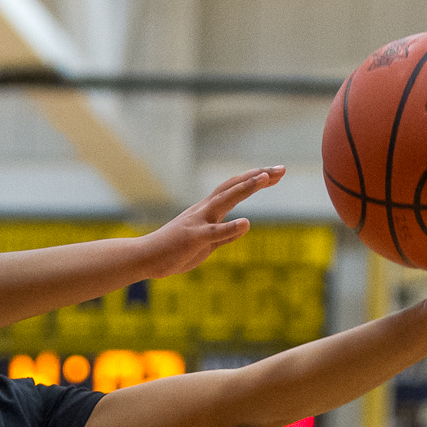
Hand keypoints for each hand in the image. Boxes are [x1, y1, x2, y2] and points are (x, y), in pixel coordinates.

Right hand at [136, 166, 282, 277]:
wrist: (145, 258)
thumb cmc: (173, 252)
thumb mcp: (205, 244)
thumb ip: (224, 236)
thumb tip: (242, 227)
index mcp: (207, 210)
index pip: (234, 189)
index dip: (256, 180)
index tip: (276, 173)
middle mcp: (204, 210)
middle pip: (233, 186)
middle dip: (258, 176)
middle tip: (281, 168)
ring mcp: (199, 222)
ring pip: (225, 200)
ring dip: (245, 188)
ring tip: (265, 178)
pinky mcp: (194, 238)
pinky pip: (214, 233)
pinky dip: (230, 228)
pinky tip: (246, 223)